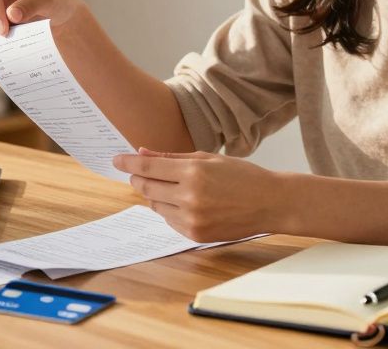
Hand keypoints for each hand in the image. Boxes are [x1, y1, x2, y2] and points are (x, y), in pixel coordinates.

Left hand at [113, 147, 290, 242]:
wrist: (270, 203)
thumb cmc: (242, 176)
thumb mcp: (208, 159)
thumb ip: (172, 158)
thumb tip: (142, 153)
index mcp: (193, 173)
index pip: (148, 168)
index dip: (128, 163)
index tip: (117, 159)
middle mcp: (190, 197)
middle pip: (146, 188)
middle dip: (138, 179)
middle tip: (138, 172)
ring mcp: (192, 219)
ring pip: (156, 205)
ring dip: (156, 195)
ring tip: (172, 187)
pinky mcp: (195, 235)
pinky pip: (169, 220)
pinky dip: (169, 210)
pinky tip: (184, 202)